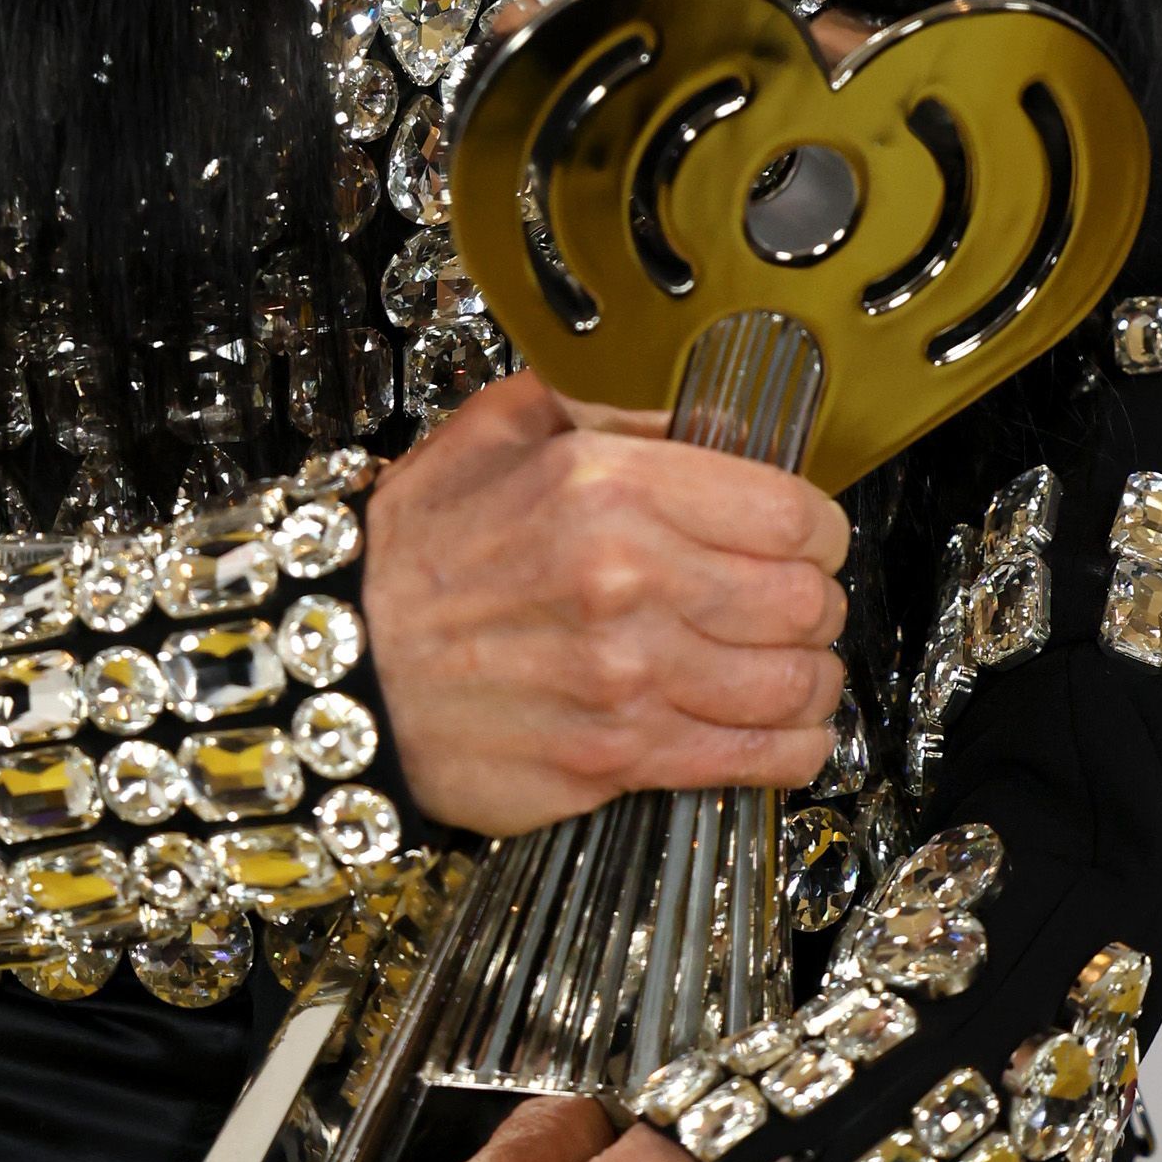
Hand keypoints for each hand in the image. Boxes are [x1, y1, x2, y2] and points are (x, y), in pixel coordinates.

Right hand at [360, 370, 847, 833]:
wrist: (342, 663)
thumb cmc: (417, 548)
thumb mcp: (498, 429)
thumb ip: (604, 404)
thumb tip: (695, 401)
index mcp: (605, 483)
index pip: (787, 510)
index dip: (817, 527)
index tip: (808, 537)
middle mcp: (625, 578)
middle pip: (804, 600)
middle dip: (818, 603)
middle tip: (802, 604)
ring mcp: (626, 676)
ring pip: (794, 684)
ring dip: (813, 677)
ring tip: (798, 668)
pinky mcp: (616, 757)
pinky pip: (755, 760)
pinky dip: (794, 749)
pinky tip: (789, 733)